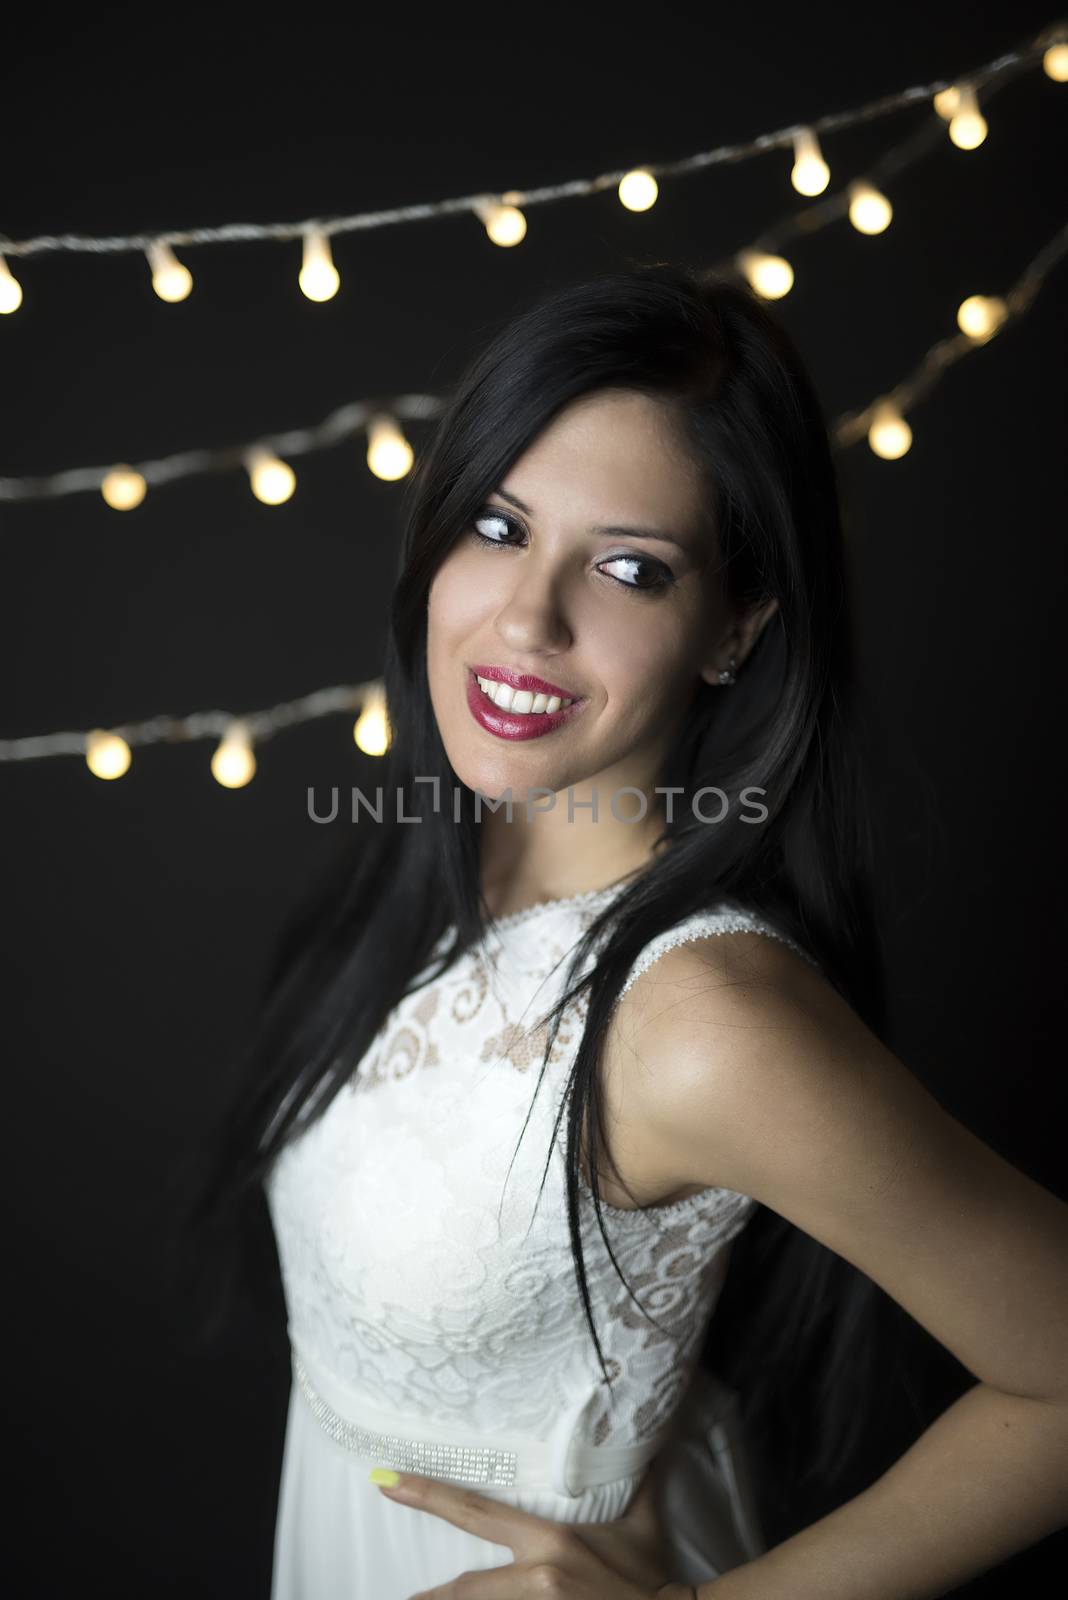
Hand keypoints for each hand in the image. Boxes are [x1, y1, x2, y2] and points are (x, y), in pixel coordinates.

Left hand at [372, 1462, 698, 1598]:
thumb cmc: (651, 1577)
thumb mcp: (642, 1524)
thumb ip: (636, 1481)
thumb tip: (649, 1431)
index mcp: (550, 1542)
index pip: (476, 1513)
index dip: (428, 1496)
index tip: (385, 1480)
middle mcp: (537, 1577)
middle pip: (464, 1589)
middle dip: (424, 1597)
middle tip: (392, 1594)